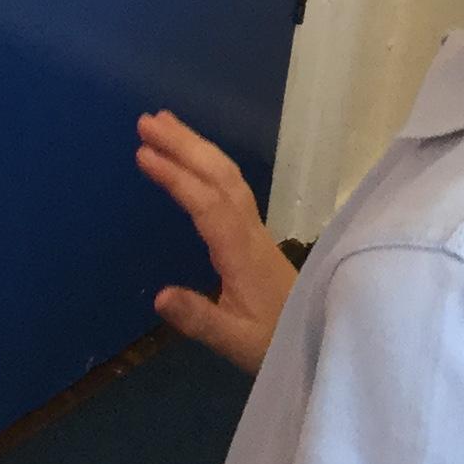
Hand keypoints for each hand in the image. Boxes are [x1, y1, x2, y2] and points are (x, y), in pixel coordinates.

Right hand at [137, 110, 294, 375]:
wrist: (320, 340)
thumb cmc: (275, 342)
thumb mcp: (236, 341)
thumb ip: (199, 318)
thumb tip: (158, 296)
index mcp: (242, 252)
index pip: (208, 204)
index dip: (177, 178)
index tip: (143, 154)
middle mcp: (250, 231)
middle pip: (220, 177)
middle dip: (185, 145)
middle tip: (147, 121)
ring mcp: (255, 230)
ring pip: (228, 177)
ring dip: (196, 147)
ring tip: (163, 125)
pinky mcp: (254, 234)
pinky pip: (230, 186)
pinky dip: (207, 163)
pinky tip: (191, 160)